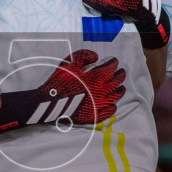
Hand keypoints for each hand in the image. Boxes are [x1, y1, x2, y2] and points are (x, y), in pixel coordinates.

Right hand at [0, 49, 125, 134]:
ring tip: (121, 87)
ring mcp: (99, 105)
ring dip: (120, 90)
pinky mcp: (94, 116)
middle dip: (120, 75)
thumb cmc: (58, 82)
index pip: (111, 68)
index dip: (113, 63)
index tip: (113, 61)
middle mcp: (101, 91)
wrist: (49, 103)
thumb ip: (84, 56)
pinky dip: (113, 107)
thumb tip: (96, 56)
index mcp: (96, 78)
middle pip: (116, 82)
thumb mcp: (68, 63)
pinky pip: (109, 112)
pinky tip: (113, 104)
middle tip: (121, 72)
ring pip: (115, 97)